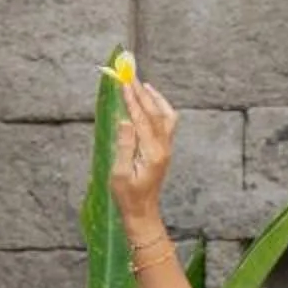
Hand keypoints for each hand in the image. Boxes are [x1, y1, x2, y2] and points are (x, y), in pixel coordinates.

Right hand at [109, 74, 177, 237]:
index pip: (142, 119)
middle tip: (130, 75)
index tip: (124, 83)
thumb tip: (125, 121)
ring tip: (142, 84)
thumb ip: (124, 146)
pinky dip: (160, 108)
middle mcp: (163, 147)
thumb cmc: (127, 196)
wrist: (142, 211)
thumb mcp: (120, 174)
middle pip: (154, 113)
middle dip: (141, 93)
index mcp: (152, 153)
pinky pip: (167, 123)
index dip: (132, 100)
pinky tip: (151, 102)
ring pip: (164, 115)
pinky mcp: (164, 149)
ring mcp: (166, 148)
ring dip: (153, 98)